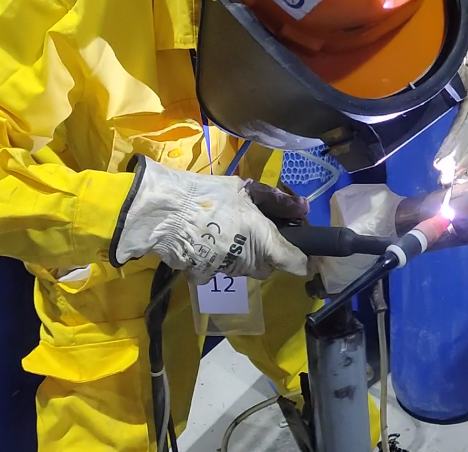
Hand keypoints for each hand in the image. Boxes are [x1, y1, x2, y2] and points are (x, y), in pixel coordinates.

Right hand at [110, 155, 308, 283]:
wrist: (164, 213)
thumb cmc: (210, 195)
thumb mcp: (246, 190)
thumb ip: (277, 202)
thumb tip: (303, 206)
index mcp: (266, 243)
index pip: (297, 264)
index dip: (303, 258)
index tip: (299, 248)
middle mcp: (249, 263)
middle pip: (267, 266)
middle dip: (264, 252)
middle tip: (250, 227)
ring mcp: (225, 272)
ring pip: (242, 267)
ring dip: (239, 254)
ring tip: (223, 229)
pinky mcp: (203, 277)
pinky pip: (216, 269)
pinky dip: (214, 258)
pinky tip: (203, 240)